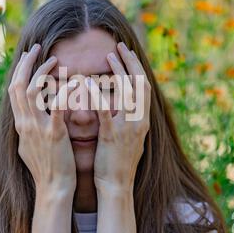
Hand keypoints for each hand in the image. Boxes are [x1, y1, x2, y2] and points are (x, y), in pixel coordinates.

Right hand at [8, 43, 76, 194]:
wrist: (53, 188)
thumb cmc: (47, 167)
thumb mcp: (29, 146)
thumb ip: (27, 128)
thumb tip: (25, 117)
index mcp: (20, 125)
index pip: (14, 91)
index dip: (20, 72)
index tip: (28, 58)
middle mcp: (24, 123)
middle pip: (17, 85)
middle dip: (25, 64)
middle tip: (35, 48)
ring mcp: (37, 128)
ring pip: (31, 91)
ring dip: (41, 72)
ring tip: (54, 59)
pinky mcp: (53, 134)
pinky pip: (56, 107)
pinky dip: (63, 92)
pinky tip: (72, 81)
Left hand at [86, 42, 150, 192]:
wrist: (117, 186)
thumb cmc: (118, 161)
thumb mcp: (129, 136)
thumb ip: (128, 118)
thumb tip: (124, 102)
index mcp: (142, 120)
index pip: (144, 87)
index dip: (137, 68)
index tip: (127, 52)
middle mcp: (139, 121)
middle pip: (140, 84)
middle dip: (131, 62)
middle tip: (119, 47)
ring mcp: (127, 128)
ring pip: (128, 92)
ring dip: (119, 71)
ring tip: (108, 56)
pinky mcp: (112, 136)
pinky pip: (106, 111)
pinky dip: (99, 95)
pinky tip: (89, 82)